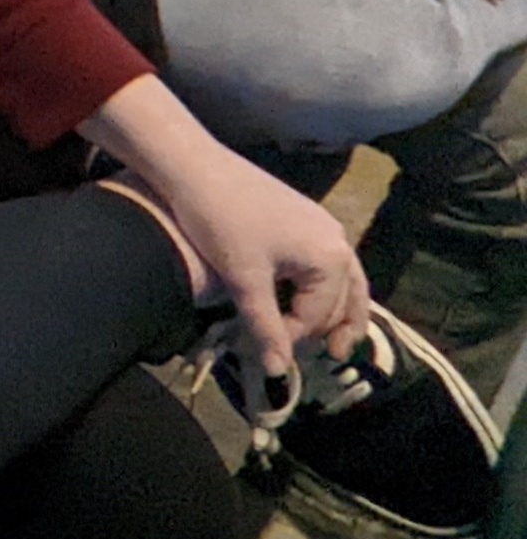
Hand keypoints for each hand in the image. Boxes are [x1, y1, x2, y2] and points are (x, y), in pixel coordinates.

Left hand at [137, 137, 371, 387]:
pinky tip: (308, 297)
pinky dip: (323, 287)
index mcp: (331, 257)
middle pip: (344, 300)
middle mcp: (338, 241)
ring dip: (337, 310)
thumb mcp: (243, 279)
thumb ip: (264, 326)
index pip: (318, 315)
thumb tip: (278, 371)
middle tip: (330, 357)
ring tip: (334, 340)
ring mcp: (323, 226)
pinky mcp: (305, 218)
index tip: (267, 353)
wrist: (194, 167)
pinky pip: (325, 263)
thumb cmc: (220, 222)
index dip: (293, 338)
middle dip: (332, 328)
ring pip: (343, 281)